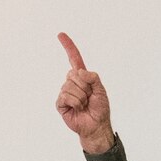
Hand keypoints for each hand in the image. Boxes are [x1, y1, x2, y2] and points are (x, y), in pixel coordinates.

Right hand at [55, 33, 114, 154]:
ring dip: (81, 97)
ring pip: (70, 86)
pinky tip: (77, 108)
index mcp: (82, 77)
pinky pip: (65, 96)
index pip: (74, 58)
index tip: (60, 34)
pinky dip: (75, 102)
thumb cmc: (100, 108)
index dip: (68, 46)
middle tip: (89, 97)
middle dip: (85, 86)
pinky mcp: (60, 103)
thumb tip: (79, 72)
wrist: (96, 125)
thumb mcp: (101, 89)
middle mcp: (71, 82)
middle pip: (73, 74)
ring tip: (84, 104)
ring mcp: (65, 92)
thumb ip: (93, 77)